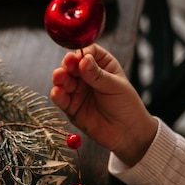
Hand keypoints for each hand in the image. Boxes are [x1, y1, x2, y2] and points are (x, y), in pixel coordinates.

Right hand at [50, 44, 157, 166]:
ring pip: (63, 80)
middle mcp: (87, 76)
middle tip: (68, 65)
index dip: (81, 52)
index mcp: (102, 65)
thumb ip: (97, 74)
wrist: (127, 133)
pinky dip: (57, 94)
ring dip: (60, 78)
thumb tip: (84, 59)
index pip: (87, 52)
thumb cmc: (126, 105)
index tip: (79, 56)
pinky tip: (58, 92)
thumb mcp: (114, 86)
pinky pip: (61, 98)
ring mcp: (77, 91)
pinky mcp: (70, 106)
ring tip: (60, 77)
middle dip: (68, 64)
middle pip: (72, 65)